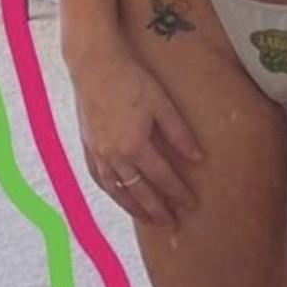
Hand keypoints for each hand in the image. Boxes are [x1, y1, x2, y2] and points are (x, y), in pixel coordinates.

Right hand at [70, 41, 203, 229]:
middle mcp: (114, 155)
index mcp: (135, 146)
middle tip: (171, 223)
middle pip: (139, 191)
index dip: (178, 193)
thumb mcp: (162, 104)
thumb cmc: (131, 79)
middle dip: (157, 209)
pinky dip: (112, 191)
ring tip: (148, 218)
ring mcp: (98, 153)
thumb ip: (179, 134)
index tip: (190, 204)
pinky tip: (120, 196)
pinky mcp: (88, 146)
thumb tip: (198, 158)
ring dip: (133, 207)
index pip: (162, 178)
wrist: (94, 63)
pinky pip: (99, 178)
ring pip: (117, 190)